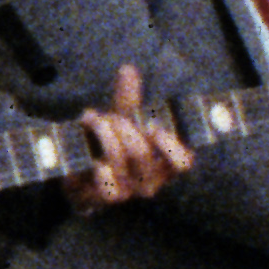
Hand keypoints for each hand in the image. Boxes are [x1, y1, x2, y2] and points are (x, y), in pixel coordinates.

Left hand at [66, 61, 188, 209]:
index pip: (183, 162)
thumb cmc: (114, 145)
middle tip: (112, 118)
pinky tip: (94, 159)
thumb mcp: (123, 121)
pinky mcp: (109, 198)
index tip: (155, 127)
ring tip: (96, 123)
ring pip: (122, 163)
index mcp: (165, 162)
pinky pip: (109, 187)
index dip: (171, 146)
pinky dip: (101, 169)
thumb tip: (128, 69)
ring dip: (107, 138)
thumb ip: (128, 98)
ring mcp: (131, 191)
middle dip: (125, 129)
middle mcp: (152, 180)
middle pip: (143, 153)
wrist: (84, 175)